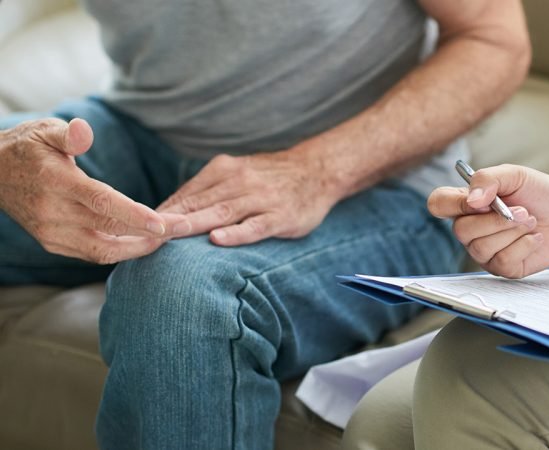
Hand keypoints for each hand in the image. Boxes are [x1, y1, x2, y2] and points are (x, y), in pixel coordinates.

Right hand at [0, 118, 187, 263]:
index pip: (102, 202)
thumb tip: (85, 132)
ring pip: (103, 250)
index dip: (136, 215)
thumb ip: (68, 133)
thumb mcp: (44, 130)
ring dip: (138, 248)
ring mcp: (51, 233)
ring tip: (167, 239)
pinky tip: (142, 242)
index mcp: (56, 183)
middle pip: (110, 229)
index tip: (166, 223)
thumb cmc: (27, 148)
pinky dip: (120, 250)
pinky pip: (92, 253)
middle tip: (184, 228)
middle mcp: (53, 213)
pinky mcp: (52, 243)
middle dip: (150, 233)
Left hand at [157, 150, 334, 246]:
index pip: (187, 193)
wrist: (318, 170)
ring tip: (168, 235)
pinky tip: (218, 239)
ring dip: (193, 224)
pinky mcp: (280, 217)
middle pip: (198, 203)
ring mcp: (260, 200)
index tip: (136, 227)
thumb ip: (208, 190)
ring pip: (221, 213)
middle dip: (168, 219)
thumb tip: (169, 211)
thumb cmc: (272, 178)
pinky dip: (236, 233)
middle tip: (140, 233)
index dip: (162, 211)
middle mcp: (239, 182)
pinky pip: (255, 226)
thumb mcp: (238, 173)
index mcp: (224, 170)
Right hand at [427, 164, 548, 278]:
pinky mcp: (503, 267)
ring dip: (513, 232)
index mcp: (467, 202)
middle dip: (496, 220)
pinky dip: (524, 247)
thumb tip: (472, 200)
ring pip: (482, 248)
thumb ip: (489, 179)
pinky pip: (502, 262)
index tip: (482, 200)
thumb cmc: (539, 193)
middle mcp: (471, 229)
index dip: (454, 204)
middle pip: (461, 231)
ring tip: (530, 222)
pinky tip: (534, 238)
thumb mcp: (515, 175)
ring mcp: (485, 251)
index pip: (438, 204)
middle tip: (522, 211)